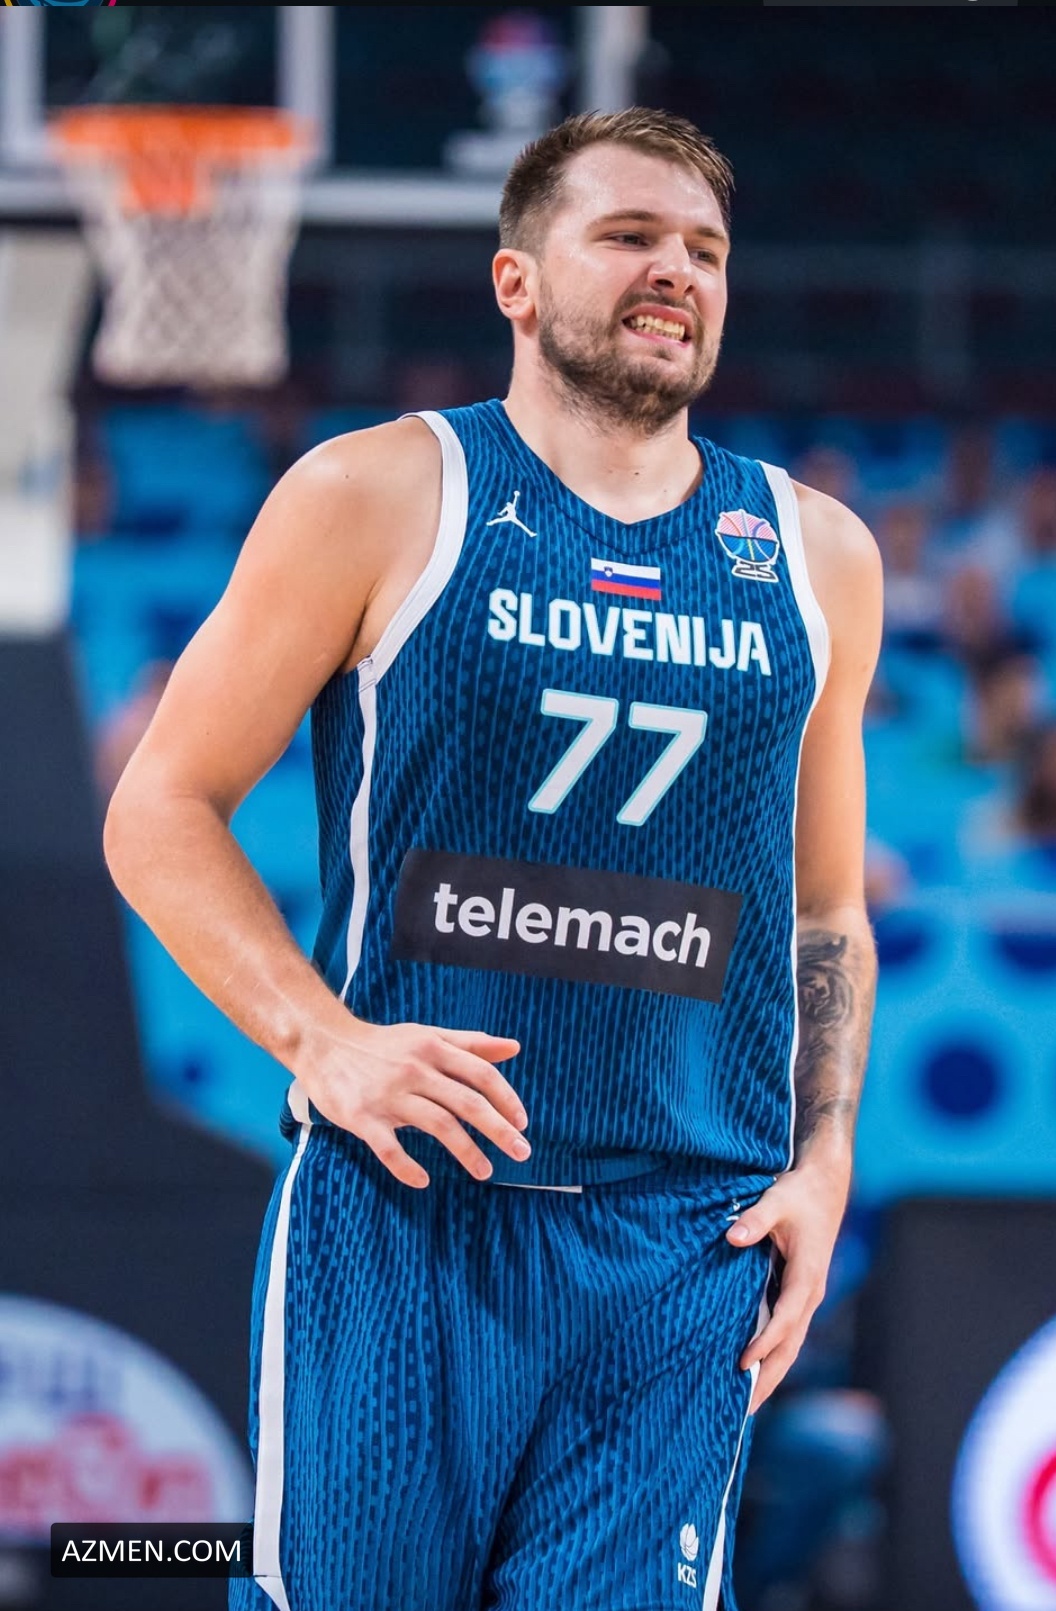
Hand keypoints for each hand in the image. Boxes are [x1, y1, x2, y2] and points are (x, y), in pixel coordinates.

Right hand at [297, 1018, 527, 1188]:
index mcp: (433, 1048)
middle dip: (499, 1129)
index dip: (506, 1099)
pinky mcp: (362, 1117)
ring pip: (437, 1125)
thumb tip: (515, 1047)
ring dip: (467, 1151)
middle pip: (467, 1102)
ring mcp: (388, 1095)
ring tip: (486, 1172)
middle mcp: (415, 1070)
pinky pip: (389, 1148)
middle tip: (523, 1152)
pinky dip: (407, 1168)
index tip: (523, 1123)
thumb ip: (471, 1043)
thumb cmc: (384, 1045)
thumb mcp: (428, 1035)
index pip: (481, 1074)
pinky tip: (424, 1181)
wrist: (323, 1045)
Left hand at [725, 1157, 849, 1412]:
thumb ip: (755, 1219)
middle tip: (744, 1410)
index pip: (785, 1320)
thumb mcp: (777, 1200)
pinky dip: (773, 1353)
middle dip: (770, 1377)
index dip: (765, 1343)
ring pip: (791, 1343)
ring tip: (748, 1403)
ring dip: (772, 1372)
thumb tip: (732, 1237)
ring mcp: (808, 1295)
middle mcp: (811, 1293)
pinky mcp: (800, 1292)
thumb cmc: (800, 1192)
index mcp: (808, 1276)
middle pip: (791, 1345)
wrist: (825, 1183)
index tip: (742, 1364)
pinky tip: (755, 1366)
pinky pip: (788, 1330)